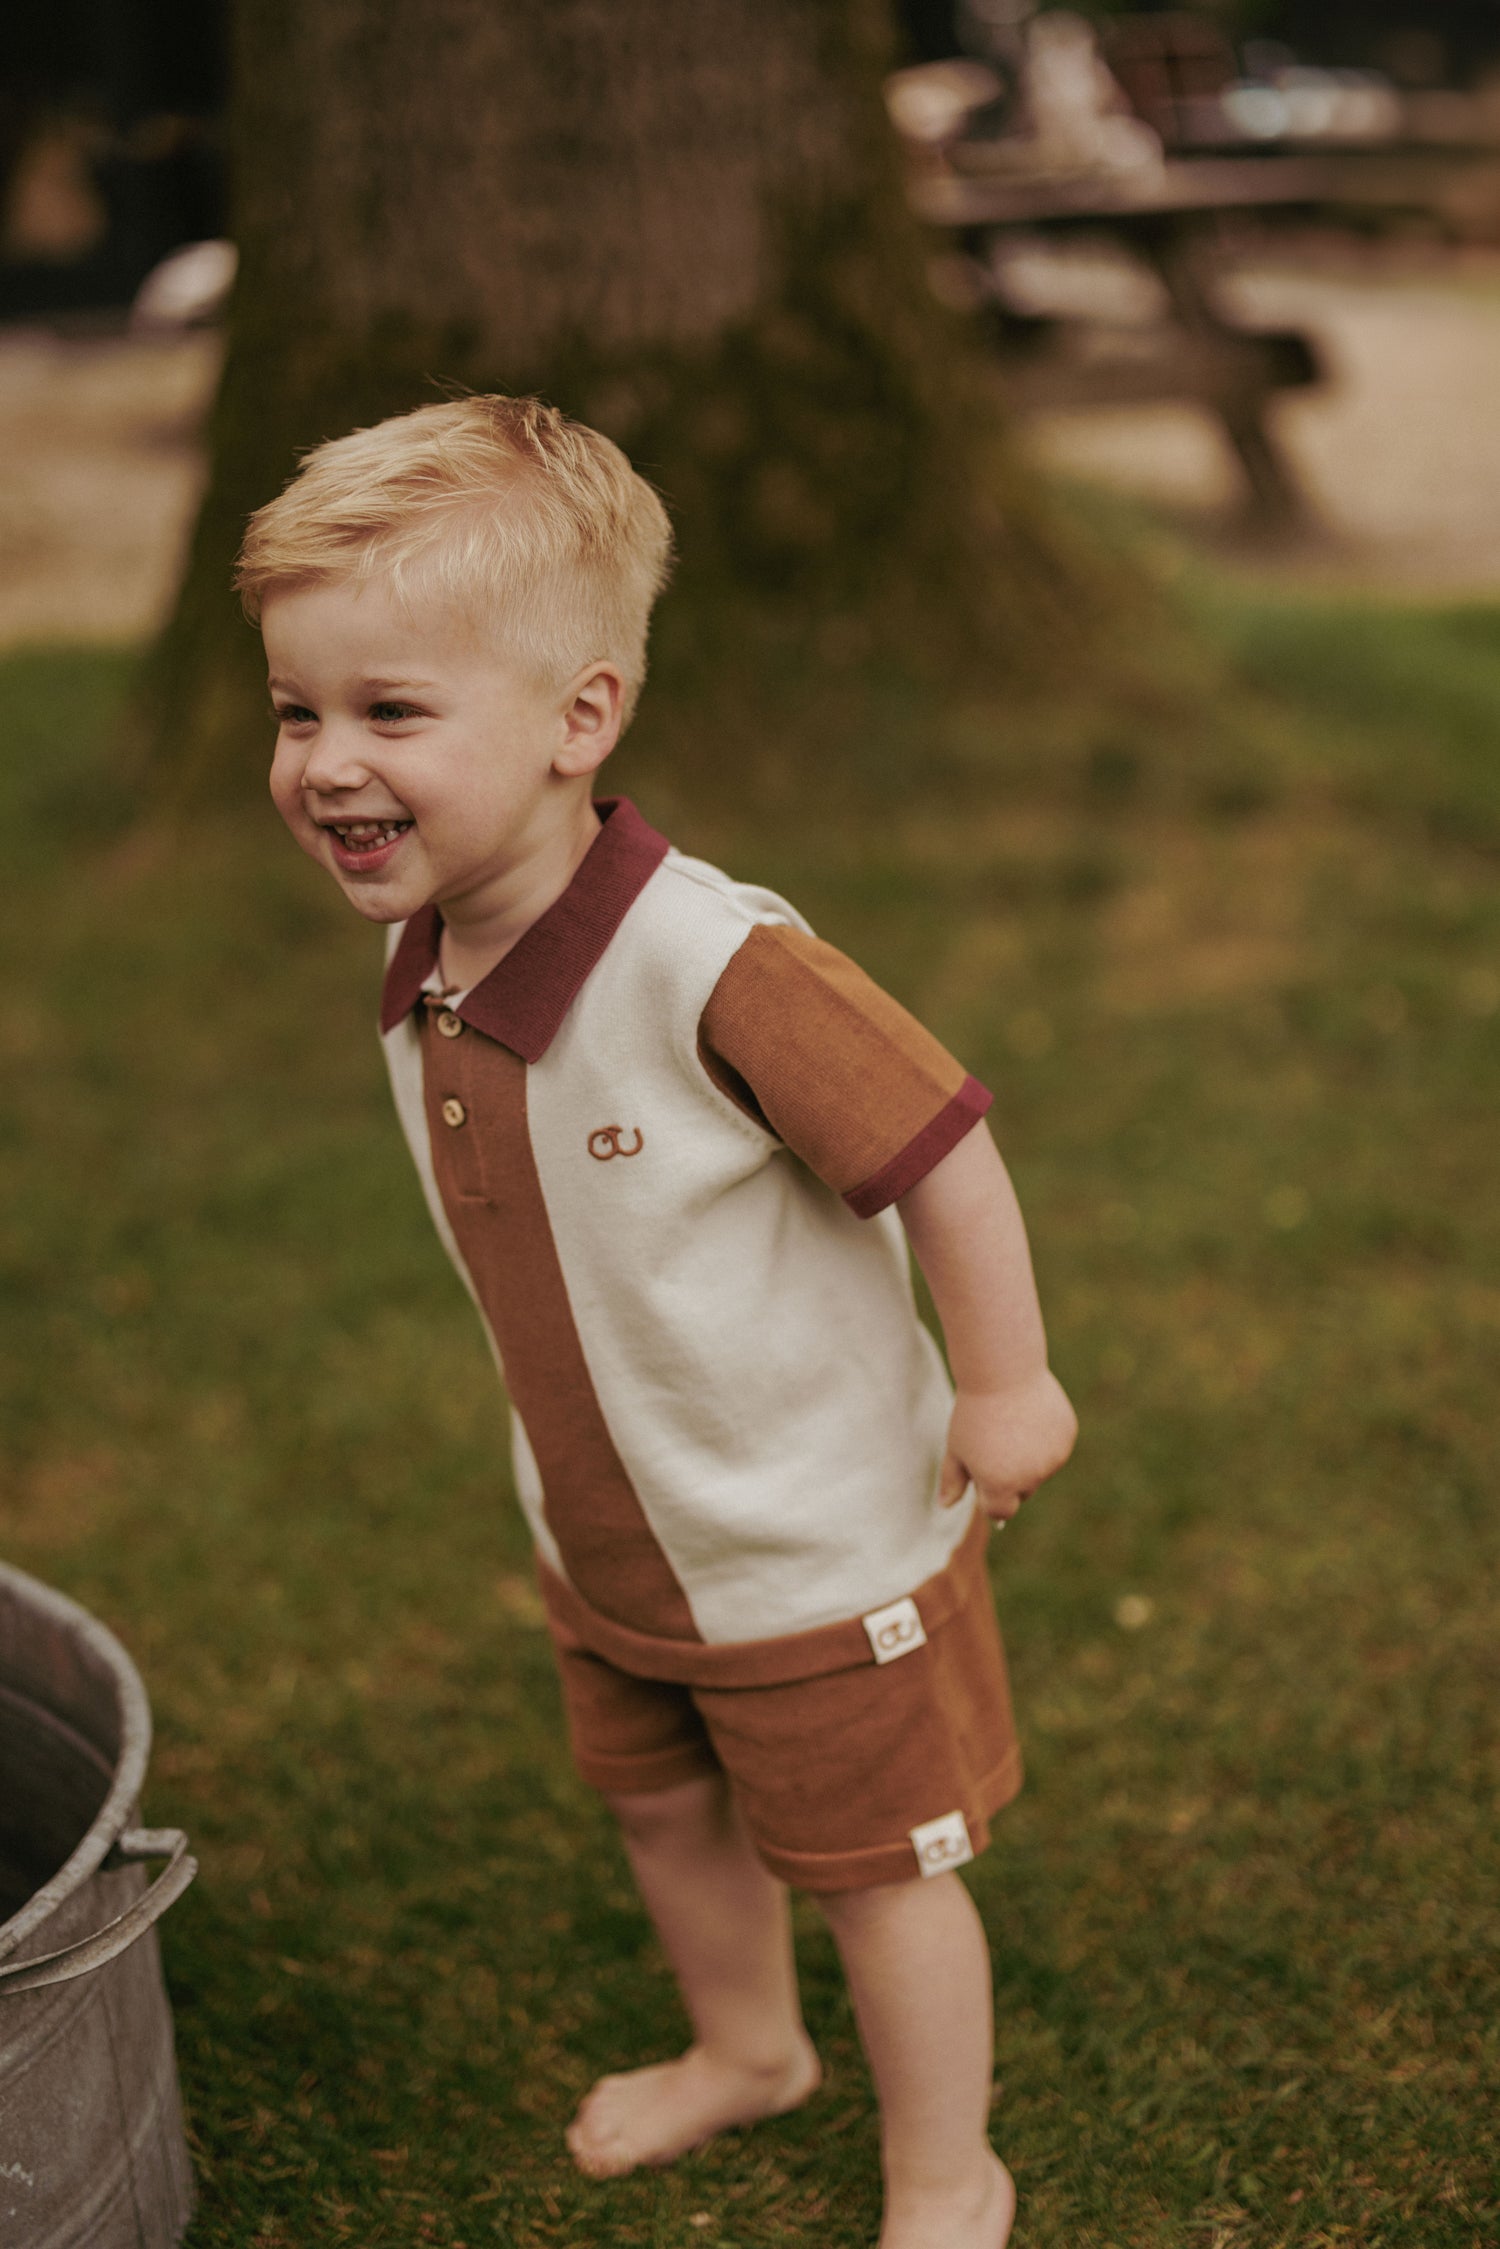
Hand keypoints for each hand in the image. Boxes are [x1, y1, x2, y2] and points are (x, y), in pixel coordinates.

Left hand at [938, 1370, 1076, 1523]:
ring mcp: (1053, 1458)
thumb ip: (952, 1480)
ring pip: (1040, 1470)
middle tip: (995, 1443)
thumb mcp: (956, 1447)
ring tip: (1012, 1425)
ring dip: (1029, 1458)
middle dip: (1010, 1478)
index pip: (1000, 1511)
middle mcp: (1031, 1477)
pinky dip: (1045, 1439)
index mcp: (1000, 1486)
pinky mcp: (1067, 1437)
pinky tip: (1030, 1415)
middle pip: (1022, 1492)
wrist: (1003, 1371)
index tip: (982, 1472)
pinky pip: (1055, 1448)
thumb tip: (945, 1507)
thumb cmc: (973, 1412)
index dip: (988, 1494)